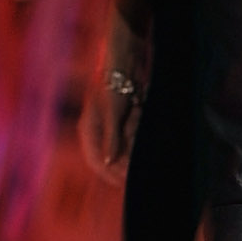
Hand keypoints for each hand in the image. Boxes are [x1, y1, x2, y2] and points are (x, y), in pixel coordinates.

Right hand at [79, 6, 147, 176]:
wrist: (127, 54)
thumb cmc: (113, 79)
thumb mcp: (113, 111)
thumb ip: (112, 138)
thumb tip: (110, 163)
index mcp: (90, 127)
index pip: (96, 160)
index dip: (110, 175)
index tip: (126, 186)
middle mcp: (101, 127)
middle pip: (114, 156)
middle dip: (128, 164)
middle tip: (144, 176)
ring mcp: (116, 122)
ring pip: (128, 147)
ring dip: (137, 151)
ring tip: (149, 155)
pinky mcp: (130, 115)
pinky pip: (137, 134)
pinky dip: (143, 137)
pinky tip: (151, 140)